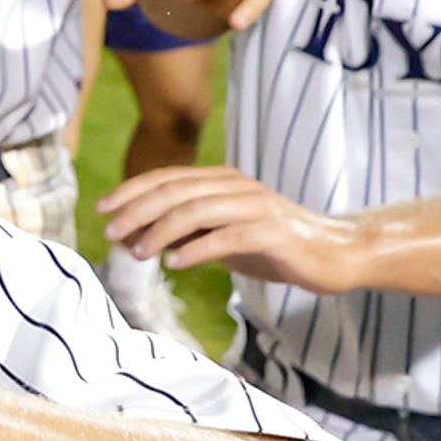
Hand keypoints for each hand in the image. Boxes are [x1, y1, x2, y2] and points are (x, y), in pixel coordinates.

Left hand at [96, 167, 374, 292]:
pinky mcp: (273, 233)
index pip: (167, 178)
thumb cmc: (276, 245)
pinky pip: (227, 237)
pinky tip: (175, 262)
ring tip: (137, 252)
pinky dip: (196, 249)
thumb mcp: (224, 235)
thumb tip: (139, 238)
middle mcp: (237, 187)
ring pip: (196, 211)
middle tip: (111, 233)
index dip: (132, 191)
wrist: (336, 254)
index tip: (103, 209)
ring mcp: (256, 207)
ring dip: (160, 231)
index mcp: (223, 181)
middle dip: (137, 211)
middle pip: (175, 191)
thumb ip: (189, 231)